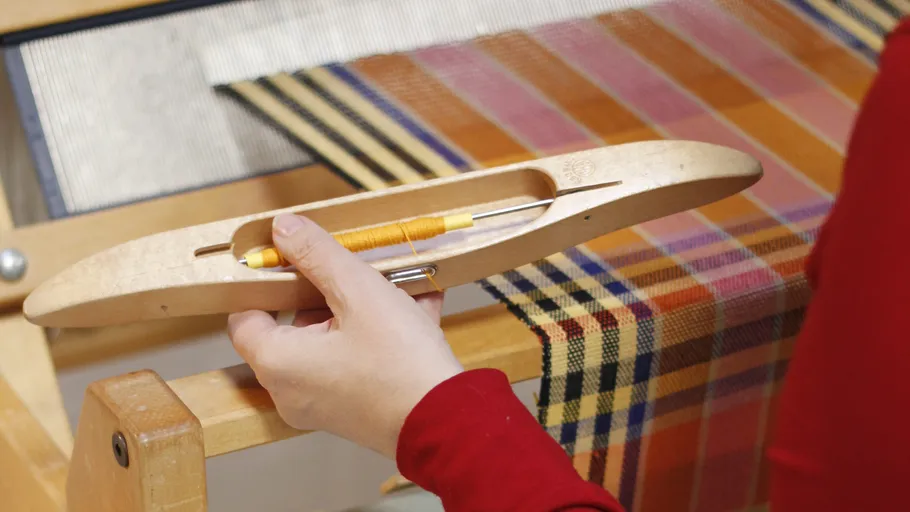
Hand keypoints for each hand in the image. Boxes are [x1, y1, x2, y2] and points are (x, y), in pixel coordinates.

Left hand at [227, 214, 463, 457]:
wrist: (449, 423)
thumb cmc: (400, 361)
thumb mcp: (360, 291)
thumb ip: (317, 254)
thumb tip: (283, 227)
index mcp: (279, 362)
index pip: (245, 317)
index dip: (264, 284)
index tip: (292, 261)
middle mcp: (291, 390)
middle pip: (292, 327)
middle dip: (324, 291)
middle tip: (352, 269)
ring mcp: (323, 404)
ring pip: (329, 341)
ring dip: (357, 309)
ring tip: (394, 283)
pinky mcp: (353, 410)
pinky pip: (354, 361)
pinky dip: (376, 335)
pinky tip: (416, 306)